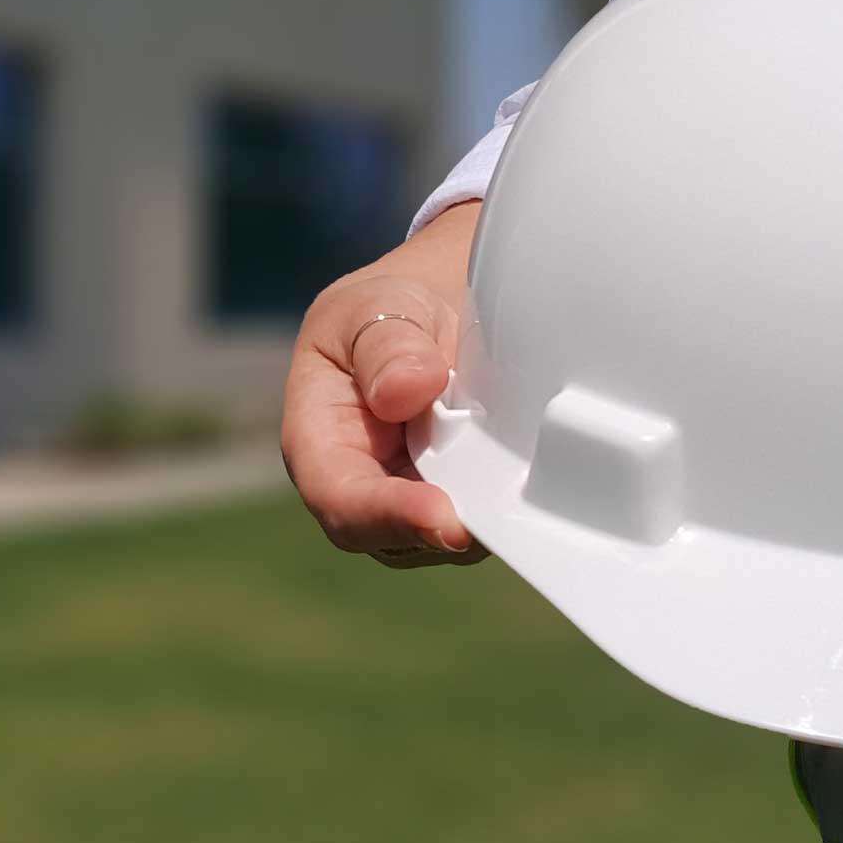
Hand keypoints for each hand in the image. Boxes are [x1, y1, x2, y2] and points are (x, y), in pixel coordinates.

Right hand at [279, 203, 488, 568]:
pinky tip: (525, 472)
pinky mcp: (454, 501)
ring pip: (442, 539)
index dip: (388, 516)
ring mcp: (408, 499)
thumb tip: (403, 391)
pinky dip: (502, 505)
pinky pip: (478, 521)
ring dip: (481, 517)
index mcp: (318, 437)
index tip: (443, 517)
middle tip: (500, 509)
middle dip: (446, 528)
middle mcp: (358, 482)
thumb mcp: (379, 304)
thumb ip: (386, 345)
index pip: (339, 498)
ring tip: (515, 469)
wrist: (435, 302)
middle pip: (394, 537)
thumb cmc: (389, 307)